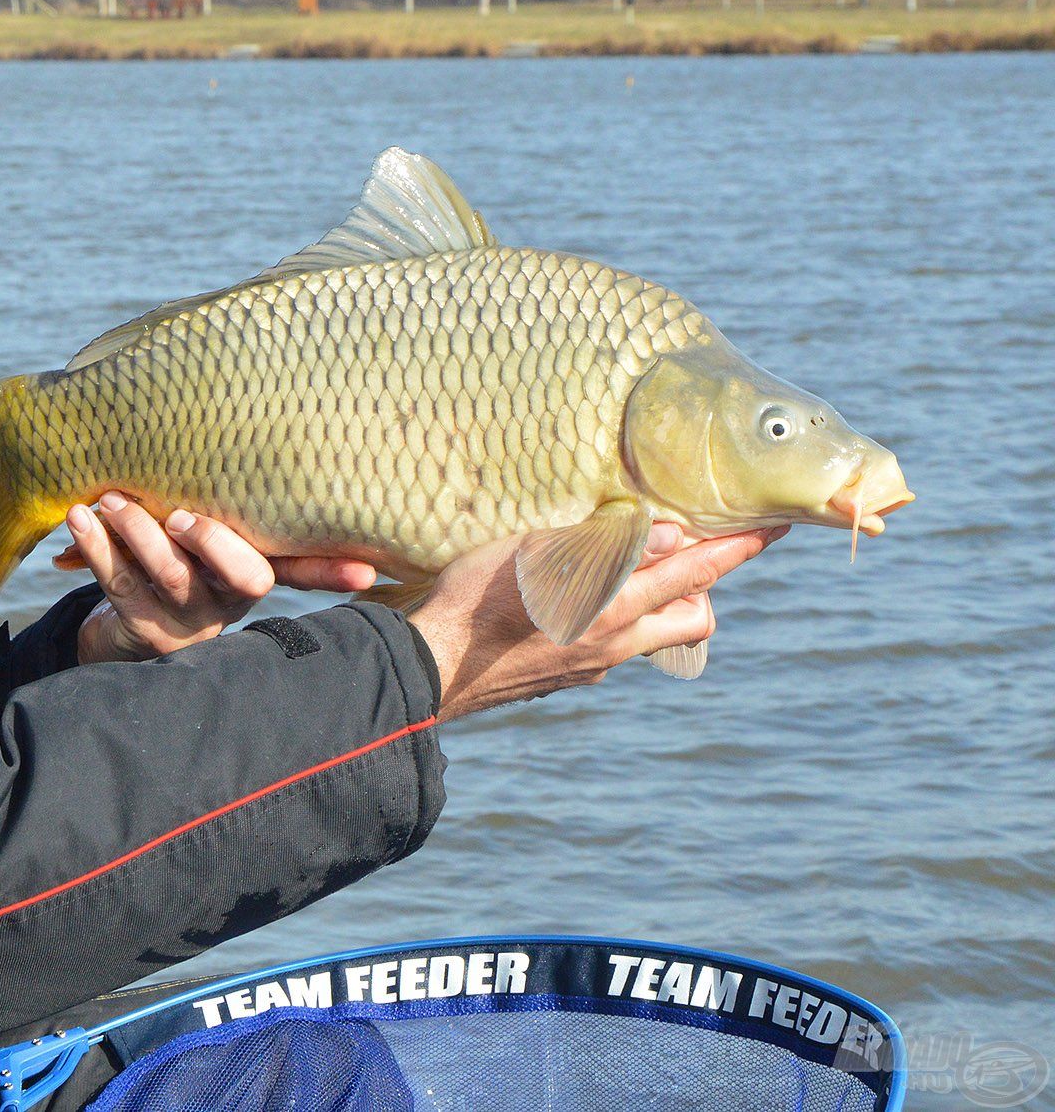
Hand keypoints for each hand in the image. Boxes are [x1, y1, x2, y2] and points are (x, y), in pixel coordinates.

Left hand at [64, 493, 376, 663]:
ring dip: (139, 532)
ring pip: (172, 577)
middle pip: (244, 577)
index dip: (336, 570)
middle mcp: (232, 597)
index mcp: (258, 567)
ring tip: (110, 499)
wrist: (128, 625)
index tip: (367, 572)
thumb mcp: (204, 528)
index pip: (306, 567)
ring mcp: (191, 617)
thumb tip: (258, 411)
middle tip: (183, 515)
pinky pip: (120, 585)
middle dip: (216, 544)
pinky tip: (78, 517)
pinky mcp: (146, 629)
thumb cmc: (173, 551)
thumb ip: (223, 495)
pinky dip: (96, 547)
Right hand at [410, 522, 787, 721]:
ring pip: (653, 635)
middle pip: (695, 618)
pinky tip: (574, 602)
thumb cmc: (474, 598)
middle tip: (685, 553)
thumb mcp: (537, 553)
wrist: (432, 666)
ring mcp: (593, 666)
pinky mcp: (567, 677)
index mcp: (614, 608)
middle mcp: (616, 644)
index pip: (696, 572)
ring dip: (658, 605)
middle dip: (705, 586)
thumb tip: (671, 534)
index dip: (738, 548)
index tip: (774, 527)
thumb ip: (606, 543)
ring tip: (626, 573)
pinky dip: (614, 621)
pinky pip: (612, 648)